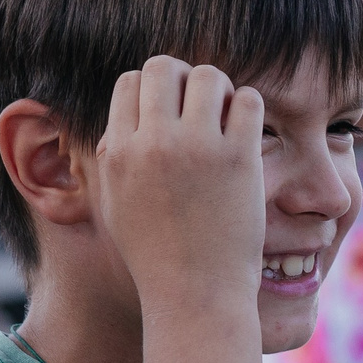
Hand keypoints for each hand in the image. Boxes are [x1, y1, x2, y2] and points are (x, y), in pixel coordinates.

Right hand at [89, 54, 267, 313]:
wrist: (195, 296)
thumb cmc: (156, 257)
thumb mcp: (115, 205)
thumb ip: (113, 158)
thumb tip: (121, 122)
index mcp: (119, 151)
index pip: (130, 82)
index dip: (153, 91)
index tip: (171, 114)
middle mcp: (154, 143)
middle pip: (165, 66)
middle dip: (185, 78)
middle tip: (201, 107)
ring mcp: (197, 148)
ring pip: (209, 75)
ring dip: (220, 89)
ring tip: (226, 118)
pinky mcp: (239, 159)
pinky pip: (248, 100)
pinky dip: (249, 107)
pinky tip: (247, 133)